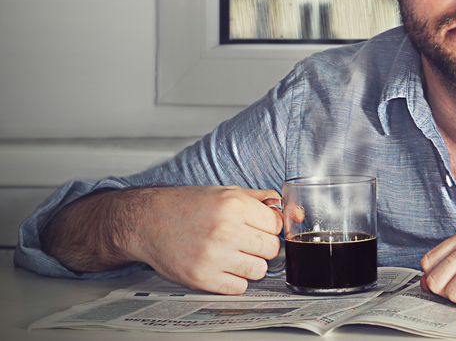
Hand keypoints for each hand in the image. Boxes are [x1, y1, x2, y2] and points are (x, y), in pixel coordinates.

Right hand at [128, 185, 283, 293]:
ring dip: (251, 265)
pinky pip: (238, 288)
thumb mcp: (225, 191)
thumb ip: (258, 198)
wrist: (147, 221)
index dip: (270, 227)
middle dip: (263, 246)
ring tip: (236, 255)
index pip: (276, 224)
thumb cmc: (186, 205)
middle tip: (248, 242)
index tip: (261, 228)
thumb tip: (285, 206)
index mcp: (234, 205)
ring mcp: (213, 256)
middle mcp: (225, 230)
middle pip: (272, 249)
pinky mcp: (201, 278)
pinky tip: (224, 267)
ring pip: (259, 270)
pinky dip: (235, 281)